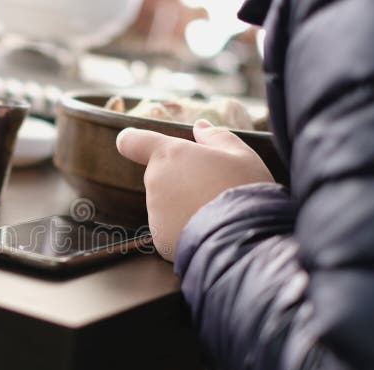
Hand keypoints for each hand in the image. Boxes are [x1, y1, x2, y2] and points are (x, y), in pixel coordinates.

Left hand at [117, 120, 274, 260]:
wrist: (244, 238)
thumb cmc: (243, 189)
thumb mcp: (240, 155)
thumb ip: (217, 137)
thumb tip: (200, 127)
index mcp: (170, 154)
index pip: (134, 141)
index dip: (133, 141)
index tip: (129, 142)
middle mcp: (155, 181)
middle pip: (161, 176)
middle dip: (181, 179)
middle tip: (213, 187)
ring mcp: (155, 212)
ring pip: (167, 204)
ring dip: (184, 206)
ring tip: (215, 212)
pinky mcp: (160, 239)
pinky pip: (172, 230)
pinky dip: (186, 229)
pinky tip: (209, 231)